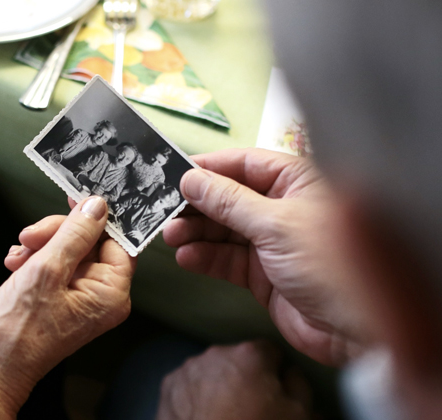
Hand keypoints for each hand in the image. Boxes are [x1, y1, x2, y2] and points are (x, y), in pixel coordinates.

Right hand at [0, 196, 134, 418]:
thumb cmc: (17, 331)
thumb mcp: (46, 269)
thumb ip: (74, 234)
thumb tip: (96, 206)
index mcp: (110, 294)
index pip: (116, 240)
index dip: (94, 219)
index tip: (73, 199)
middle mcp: (100, 296)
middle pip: (89, 242)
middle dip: (56, 234)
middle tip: (30, 236)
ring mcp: (78, 298)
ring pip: (66, 249)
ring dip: (40, 245)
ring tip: (18, 256)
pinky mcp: (58, 297)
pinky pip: (52, 264)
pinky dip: (33, 259)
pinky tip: (16, 264)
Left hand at [157, 341, 311, 419]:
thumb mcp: (298, 414)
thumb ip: (299, 385)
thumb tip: (292, 372)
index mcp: (249, 355)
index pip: (270, 351)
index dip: (275, 371)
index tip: (275, 391)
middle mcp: (215, 354)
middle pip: (237, 359)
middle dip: (244, 377)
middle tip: (250, 406)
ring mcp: (187, 369)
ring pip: (210, 370)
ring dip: (218, 384)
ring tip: (224, 414)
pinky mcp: (168, 386)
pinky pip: (188, 384)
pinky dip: (195, 395)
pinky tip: (203, 416)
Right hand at [163, 148, 365, 365]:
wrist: (356, 331)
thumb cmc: (335, 267)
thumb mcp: (276, 225)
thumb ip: (229, 201)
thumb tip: (192, 180)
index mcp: (298, 182)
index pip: (244, 164)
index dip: (208, 168)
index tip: (174, 173)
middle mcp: (284, 208)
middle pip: (228, 197)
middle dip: (197, 204)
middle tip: (166, 210)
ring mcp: (273, 242)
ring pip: (223, 229)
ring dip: (195, 232)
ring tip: (171, 235)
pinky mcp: (263, 273)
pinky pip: (226, 259)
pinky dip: (205, 257)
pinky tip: (187, 256)